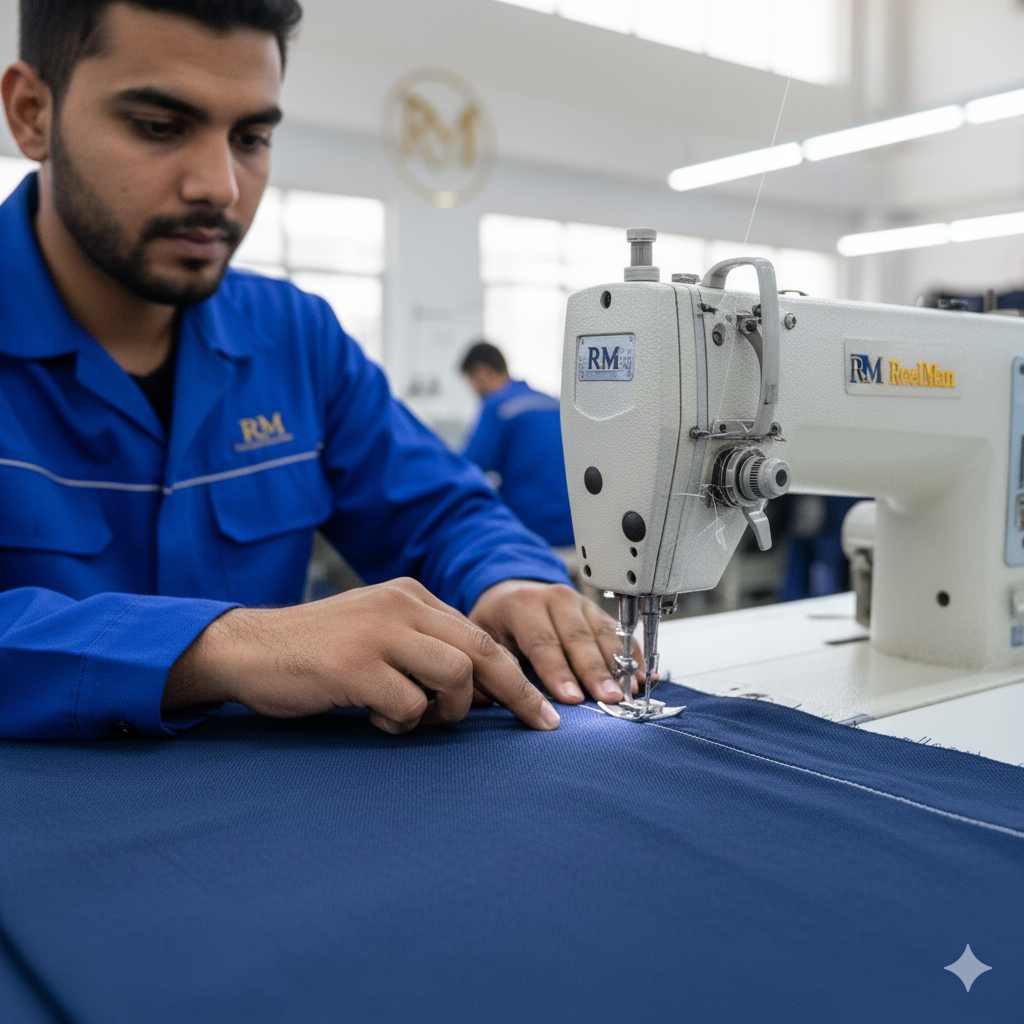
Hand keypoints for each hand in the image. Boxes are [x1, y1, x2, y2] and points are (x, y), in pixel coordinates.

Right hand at [164, 578, 560, 734]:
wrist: (247, 648)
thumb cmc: (316, 650)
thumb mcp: (377, 631)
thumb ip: (423, 647)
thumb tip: (480, 689)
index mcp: (411, 595)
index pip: (481, 635)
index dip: (514, 675)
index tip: (537, 706)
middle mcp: (402, 605)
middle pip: (484, 651)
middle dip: (518, 693)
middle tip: (540, 723)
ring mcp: (379, 633)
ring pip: (456, 676)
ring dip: (447, 712)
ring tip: (417, 719)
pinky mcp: (356, 666)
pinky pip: (409, 705)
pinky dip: (402, 724)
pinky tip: (378, 721)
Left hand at [469, 580, 642, 705]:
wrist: (510, 593)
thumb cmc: (496, 622)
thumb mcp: (481, 638)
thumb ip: (490, 664)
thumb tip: (492, 698)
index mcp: (522, 605)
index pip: (542, 642)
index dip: (558, 672)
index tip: (572, 698)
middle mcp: (555, 599)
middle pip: (579, 638)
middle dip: (597, 671)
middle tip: (611, 697)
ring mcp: (580, 603)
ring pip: (604, 634)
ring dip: (621, 664)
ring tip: (631, 690)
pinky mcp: (597, 612)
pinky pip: (620, 633)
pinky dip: (634, 655)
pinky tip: (645, 675)